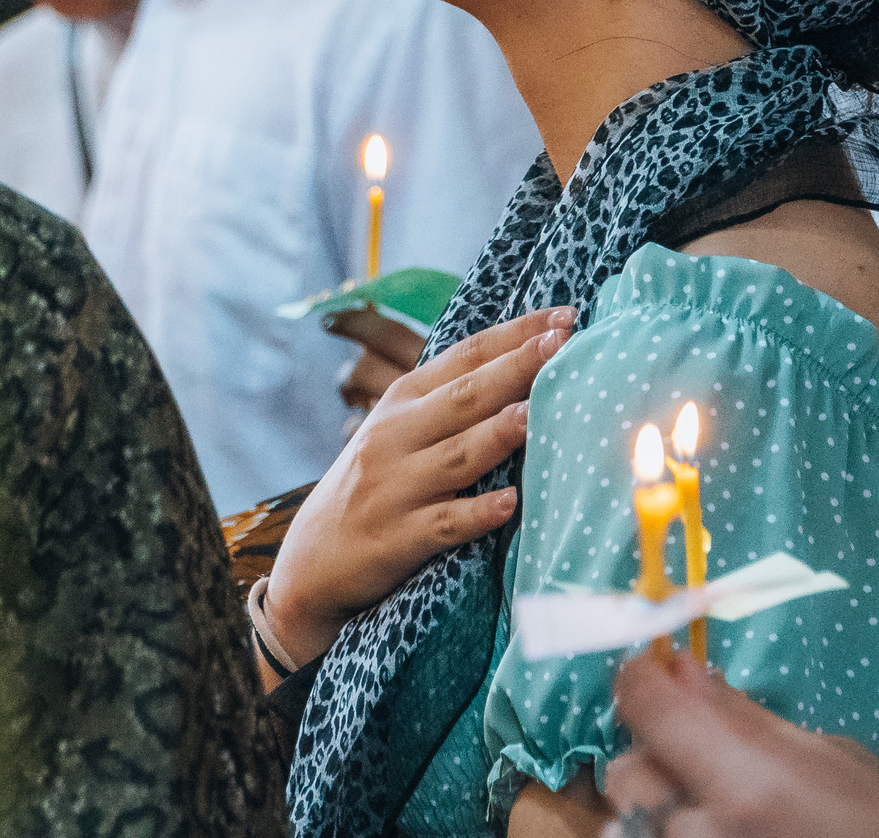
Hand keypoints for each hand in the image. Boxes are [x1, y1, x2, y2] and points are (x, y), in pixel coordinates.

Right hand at [265, 304, 575, 664]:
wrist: (314, 560)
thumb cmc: (375, 483)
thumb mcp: (399, 429)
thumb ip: (450, 398)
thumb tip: (526, 361)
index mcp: (403, 400)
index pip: (465, 355)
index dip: (515, 334)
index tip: (565, 316)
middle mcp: (395, 435)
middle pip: (465, 396)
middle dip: (515, 368)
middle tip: (562, 343)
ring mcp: (394, 487)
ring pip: (455, 455)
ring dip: (496, 434)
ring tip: (536, 413)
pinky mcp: (396, 537)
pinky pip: (443, 524)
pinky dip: (475, 513)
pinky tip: (509, 503)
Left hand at [602, 651, 878, 837]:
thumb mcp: (835, 758)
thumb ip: (747, 718)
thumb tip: (683, 670)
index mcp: (743, 782)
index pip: (642, 704)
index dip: (646, 678)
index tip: (659, 672)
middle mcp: (700, 833)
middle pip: (627, 770)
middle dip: (659, 753)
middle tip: (710, 757)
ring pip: (631, 820)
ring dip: (666, 807)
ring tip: (728, 813)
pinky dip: (677, 830)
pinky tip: (728, 830)